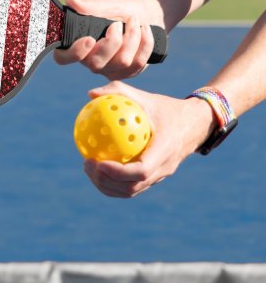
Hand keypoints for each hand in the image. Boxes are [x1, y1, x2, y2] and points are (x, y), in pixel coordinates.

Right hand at [54, 0, 163, 79]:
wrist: (145, 15)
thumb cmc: (120, 11)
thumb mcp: (107, 5)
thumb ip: (90, 6)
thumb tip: (71, 1)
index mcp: (78, 45)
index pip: (63, 58)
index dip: (74, 53)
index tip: (89, 39)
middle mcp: (90, 62)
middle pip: (96, 64)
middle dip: (112, 42)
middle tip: (117, 24)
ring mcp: (109, 70)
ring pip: (122, 62)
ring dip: (132, 37)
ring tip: (134, 21)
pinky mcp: (128, 73)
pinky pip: (138, 63)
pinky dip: (145, 42)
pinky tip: (145, 30)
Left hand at [82, 81, 216, 197]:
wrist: (195, 124)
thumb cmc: (167, 108)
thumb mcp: (146, 97)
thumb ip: (119, 92)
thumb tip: (91, 94)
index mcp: (165, 150)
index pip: (141, 171)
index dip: (118, 172)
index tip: (98, 162)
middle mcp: (164, 168)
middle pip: (132, 187)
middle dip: (106, 181)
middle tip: (87, 164)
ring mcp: (160, 176)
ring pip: (131, 191)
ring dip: (107, 185)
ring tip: (89, 168)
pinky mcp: (155, 178)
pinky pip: (132, 186)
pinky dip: (113, 183)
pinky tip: (98, 168)